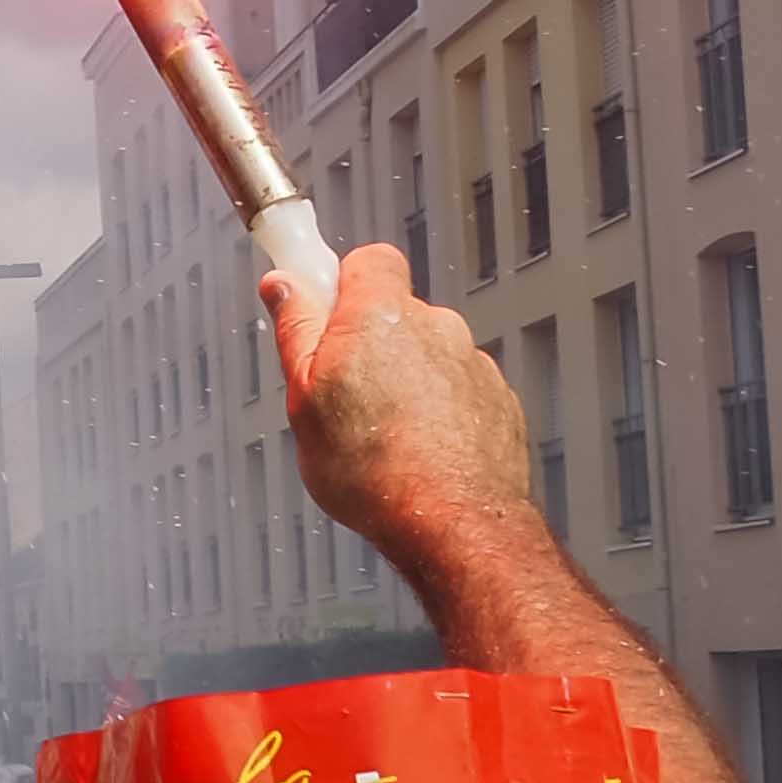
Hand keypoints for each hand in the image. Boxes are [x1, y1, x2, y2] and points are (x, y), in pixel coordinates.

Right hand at [261, 243, 536, 581]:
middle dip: (369, 344)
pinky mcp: (496, 401)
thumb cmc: (375, 469)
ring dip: (405, 382)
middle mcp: (435, 326)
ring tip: (381, 435)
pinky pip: (457, 391)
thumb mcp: (303, 396)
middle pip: (395, 313)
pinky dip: (439, 412)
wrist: (452, 521)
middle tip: (341, 394)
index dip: (340, 284)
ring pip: (427, 356)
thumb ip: (296, 328)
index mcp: (381, 314)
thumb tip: (285, 284)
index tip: (317, 308)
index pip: (366, 260)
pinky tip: (417, 450)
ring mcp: (472, 364)